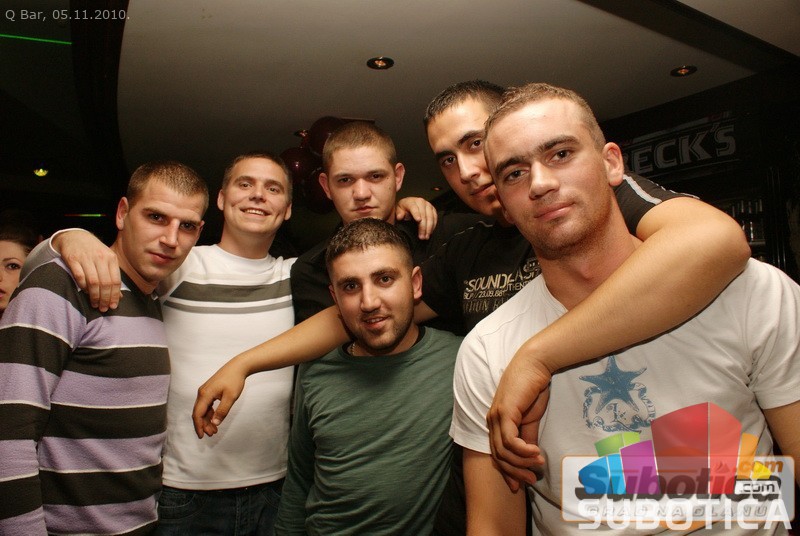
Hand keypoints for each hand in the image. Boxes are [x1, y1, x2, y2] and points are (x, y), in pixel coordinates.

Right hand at [53, 230, 120, 310]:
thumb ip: (112, 276)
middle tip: (103, 308)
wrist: (74, 236)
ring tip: (95, 304)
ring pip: (93, 282)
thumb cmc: (93, 251)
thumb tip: (120, 296)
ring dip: (94, 296)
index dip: (114, 295)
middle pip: (105, 283)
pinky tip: (85, 293)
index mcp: (111, 258)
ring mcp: (86, 258)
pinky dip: (83, 287)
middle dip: (105, 298)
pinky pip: (79, 277)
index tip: (113, 306)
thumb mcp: (106, 260)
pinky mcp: (73, 259)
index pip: (115, 281)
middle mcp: (100, 257)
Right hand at [192, 360, 246, 437]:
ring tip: (214, 429)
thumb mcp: (230, 397)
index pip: (198, 414)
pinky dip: (209, 413)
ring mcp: (205, 391)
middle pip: (198, 412)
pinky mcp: (209, 390)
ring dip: (207, 420)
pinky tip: (215, 419)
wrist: (238, 366)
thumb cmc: (235, 380)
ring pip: (202, 409)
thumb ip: (222, 411)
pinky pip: (206, 405)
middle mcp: (202, 392)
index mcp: (205, 394)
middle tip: (212, 434)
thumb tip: (214, 424)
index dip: (199, 426)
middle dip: (203, 425)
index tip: (202, 436)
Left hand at [395, 197, 437, 239]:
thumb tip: (400, 216)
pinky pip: (435, 218)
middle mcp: (421, 202)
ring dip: (429, 228)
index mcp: (411, 202)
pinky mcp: (433, 209)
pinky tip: (430, 233)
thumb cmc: (403, 209)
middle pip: (424, 215)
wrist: (409, 206)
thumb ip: (399, 213)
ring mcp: (428, 205)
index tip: (418, 220)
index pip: (414, 208)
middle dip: (423, 227)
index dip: (416, 214)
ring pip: (431, 217)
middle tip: (421, 236)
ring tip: (426, 237)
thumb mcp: (398, 210)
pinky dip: (433, 226)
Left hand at [487, 355, 551, 490]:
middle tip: (532, 480)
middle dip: (515, 472)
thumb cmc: (533, 388)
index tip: (521, 485)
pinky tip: (535, 453)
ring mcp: (496, 416)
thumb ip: (528, 437)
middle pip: (498, 456)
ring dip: (521, 463)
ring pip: (503, 451)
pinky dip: (522, 451)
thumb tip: (530, 457)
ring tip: (538, 465)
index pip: (497, 453)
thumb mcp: (531, 418)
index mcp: (497, 423)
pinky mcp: (504, 412)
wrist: (535, 365)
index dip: (508, 472)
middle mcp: (492, 421)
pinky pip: (509, 440)